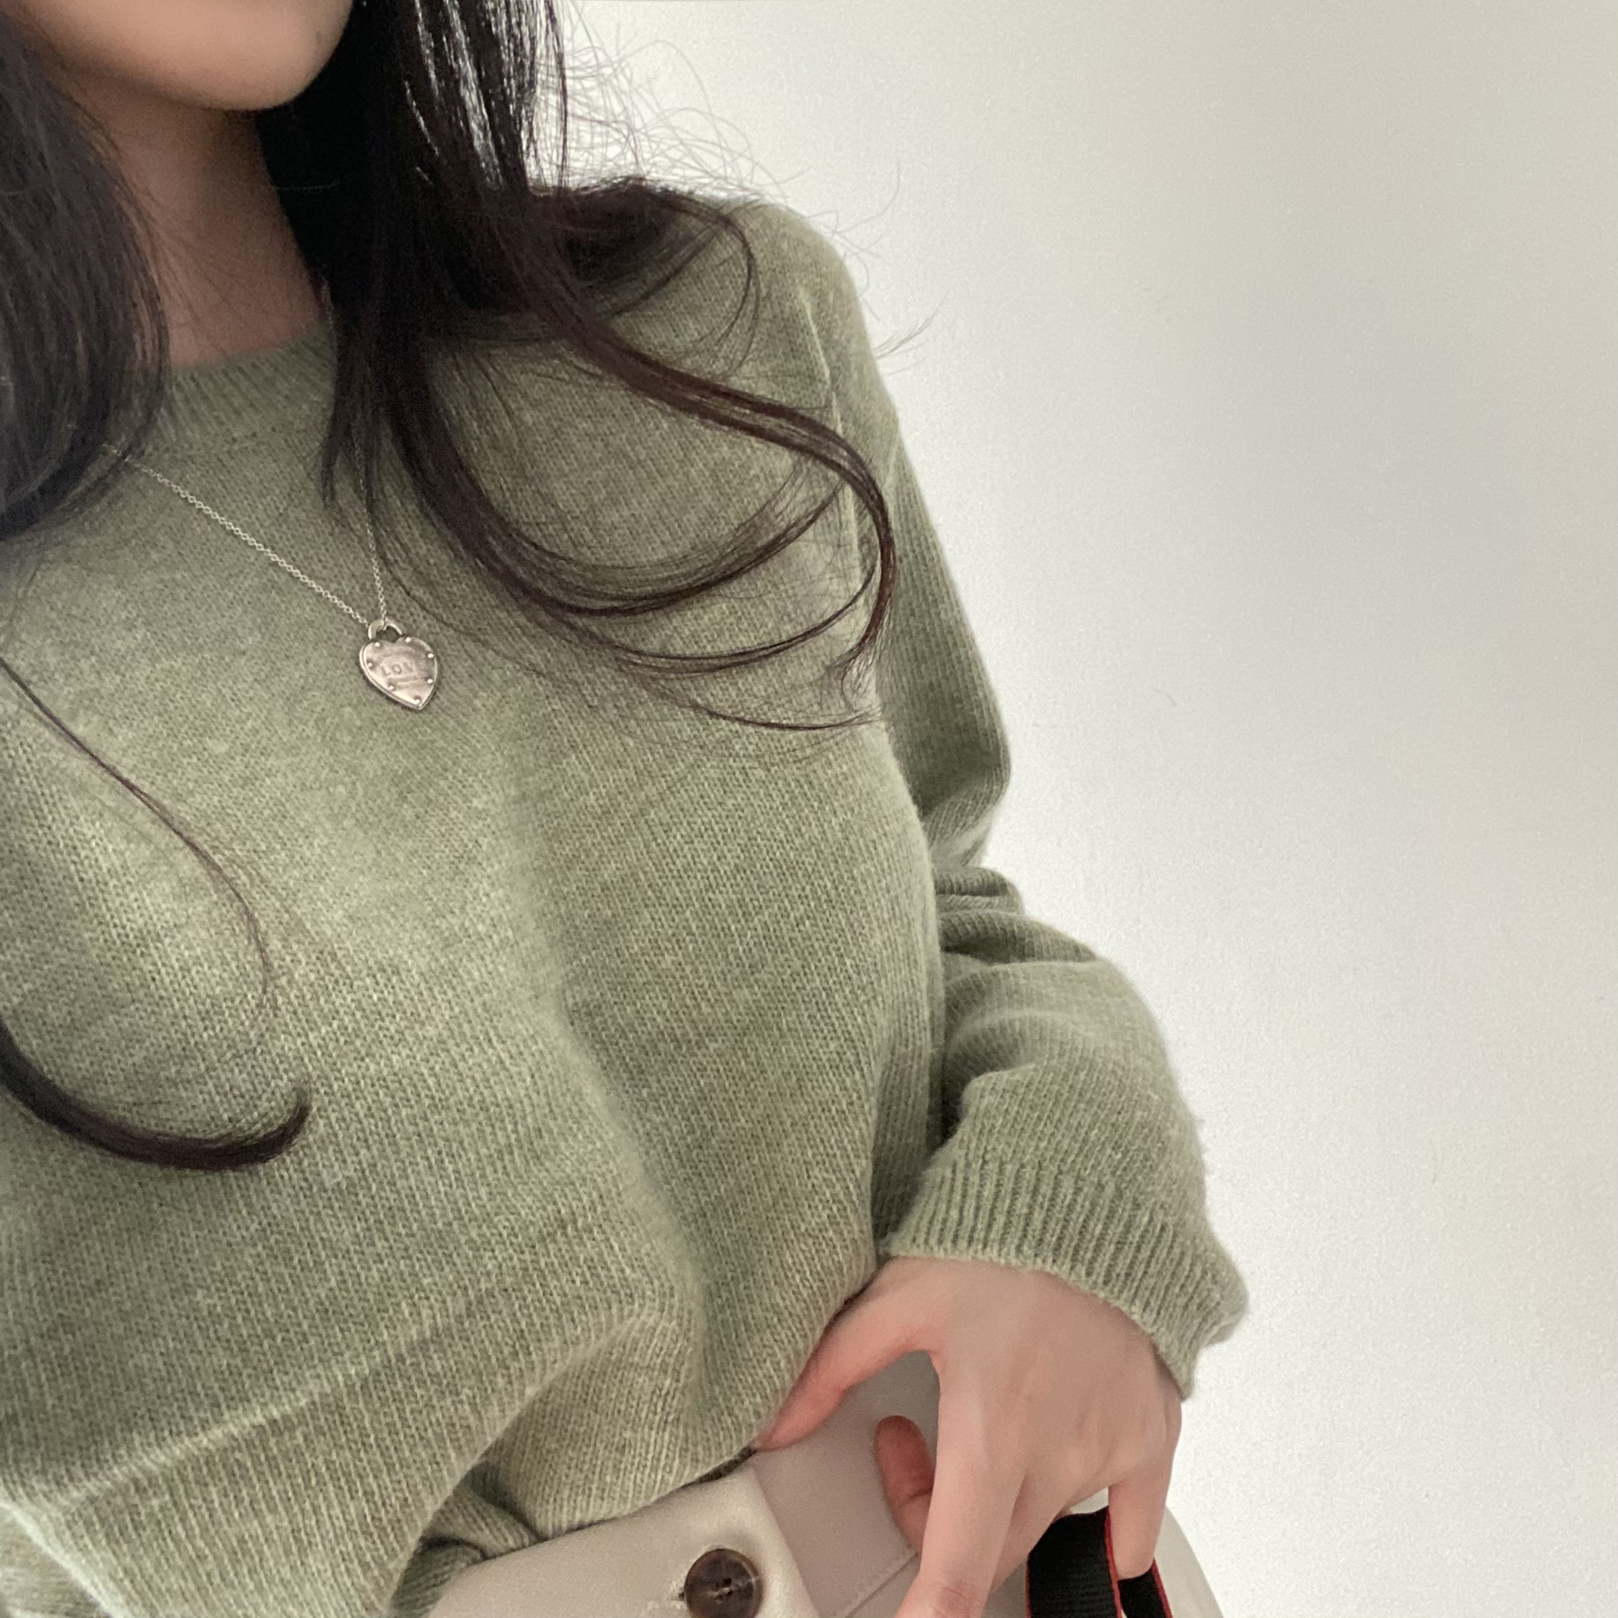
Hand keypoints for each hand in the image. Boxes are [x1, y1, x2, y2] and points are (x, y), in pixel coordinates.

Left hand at [751, 1255, 1180, 1617]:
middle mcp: (1057, 1453)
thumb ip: (831, 1369)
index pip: (959, 1573)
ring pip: (1041, 1526)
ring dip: (997, 1502)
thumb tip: (773, 1425)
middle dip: (934, 1524)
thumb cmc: (1001, 1236)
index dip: (928, 1617)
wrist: (1093, 1196)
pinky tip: (1060, 1469)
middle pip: (988, 1554)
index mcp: (992, 1430)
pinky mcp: (1151, 1433)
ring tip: (976, 1418)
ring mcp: (1110, 1450)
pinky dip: (1099, 1523)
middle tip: (910, 1444)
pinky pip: (1130, 1521)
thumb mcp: (898, 1296)